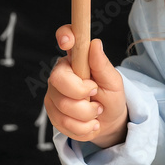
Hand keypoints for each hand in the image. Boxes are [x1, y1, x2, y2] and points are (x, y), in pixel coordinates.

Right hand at [45, 25, 127, 147]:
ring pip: (62, 106)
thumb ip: (102, 65)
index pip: (66, 38)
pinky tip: (89, 124)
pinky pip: (62, 123)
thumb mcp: (113, 82)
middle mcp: (61, 73)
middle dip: (81, 95)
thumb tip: (95, 44)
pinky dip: (82, 128)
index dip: (64, 35)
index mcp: (77, 58)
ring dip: (86, 115)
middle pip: (58, 80)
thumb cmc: (111, 97)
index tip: (67, 42)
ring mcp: (53, 93)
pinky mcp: (51, 112)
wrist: (108, 122)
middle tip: (96, 97)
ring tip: (96, 112)